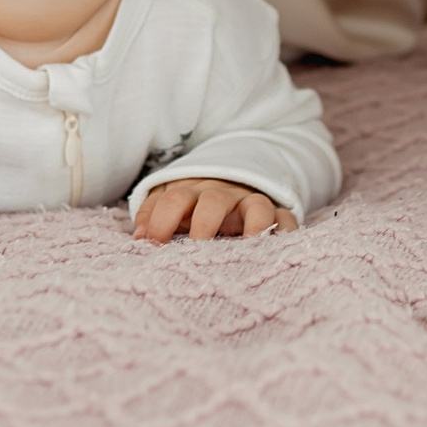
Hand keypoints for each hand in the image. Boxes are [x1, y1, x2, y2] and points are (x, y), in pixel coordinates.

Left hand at [132, 179, 295, 241]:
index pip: (174, 199)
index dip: (161, 221)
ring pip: (258, 207)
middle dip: (204, 223)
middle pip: (214, 201)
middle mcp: (223, 195)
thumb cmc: (193, 200)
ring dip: (254, 226)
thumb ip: (153, 214)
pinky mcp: (276, 213)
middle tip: (196, 250)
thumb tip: (139, 236)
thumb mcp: (170, 199)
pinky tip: (278, 249)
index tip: (150, 245)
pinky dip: (285, 232)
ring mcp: (251, 203)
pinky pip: (287, 220)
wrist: (232, 177)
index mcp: (192, 191)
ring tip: (248, 249)